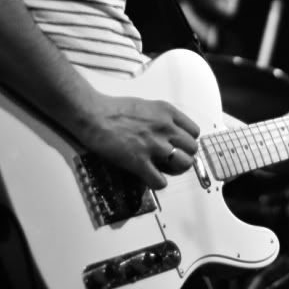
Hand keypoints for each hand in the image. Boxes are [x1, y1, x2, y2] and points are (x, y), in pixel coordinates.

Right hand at [80, 94, 199, 189]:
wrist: (94, 115)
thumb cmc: (115, 109)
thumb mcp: (145, 106)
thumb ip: (161, 118)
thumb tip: (169, 132)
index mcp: (167, 112)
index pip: (194, 131)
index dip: (187, 140)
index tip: (179, 144)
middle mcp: (165, 128)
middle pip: (192, 149)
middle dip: (184, 155)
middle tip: (172, 158)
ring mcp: (154, 146)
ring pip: (183, 165)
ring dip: (175, 169)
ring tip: (163, 168)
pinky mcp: (140, 162)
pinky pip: (161, 182)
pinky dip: (157, 182)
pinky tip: (150, 176)